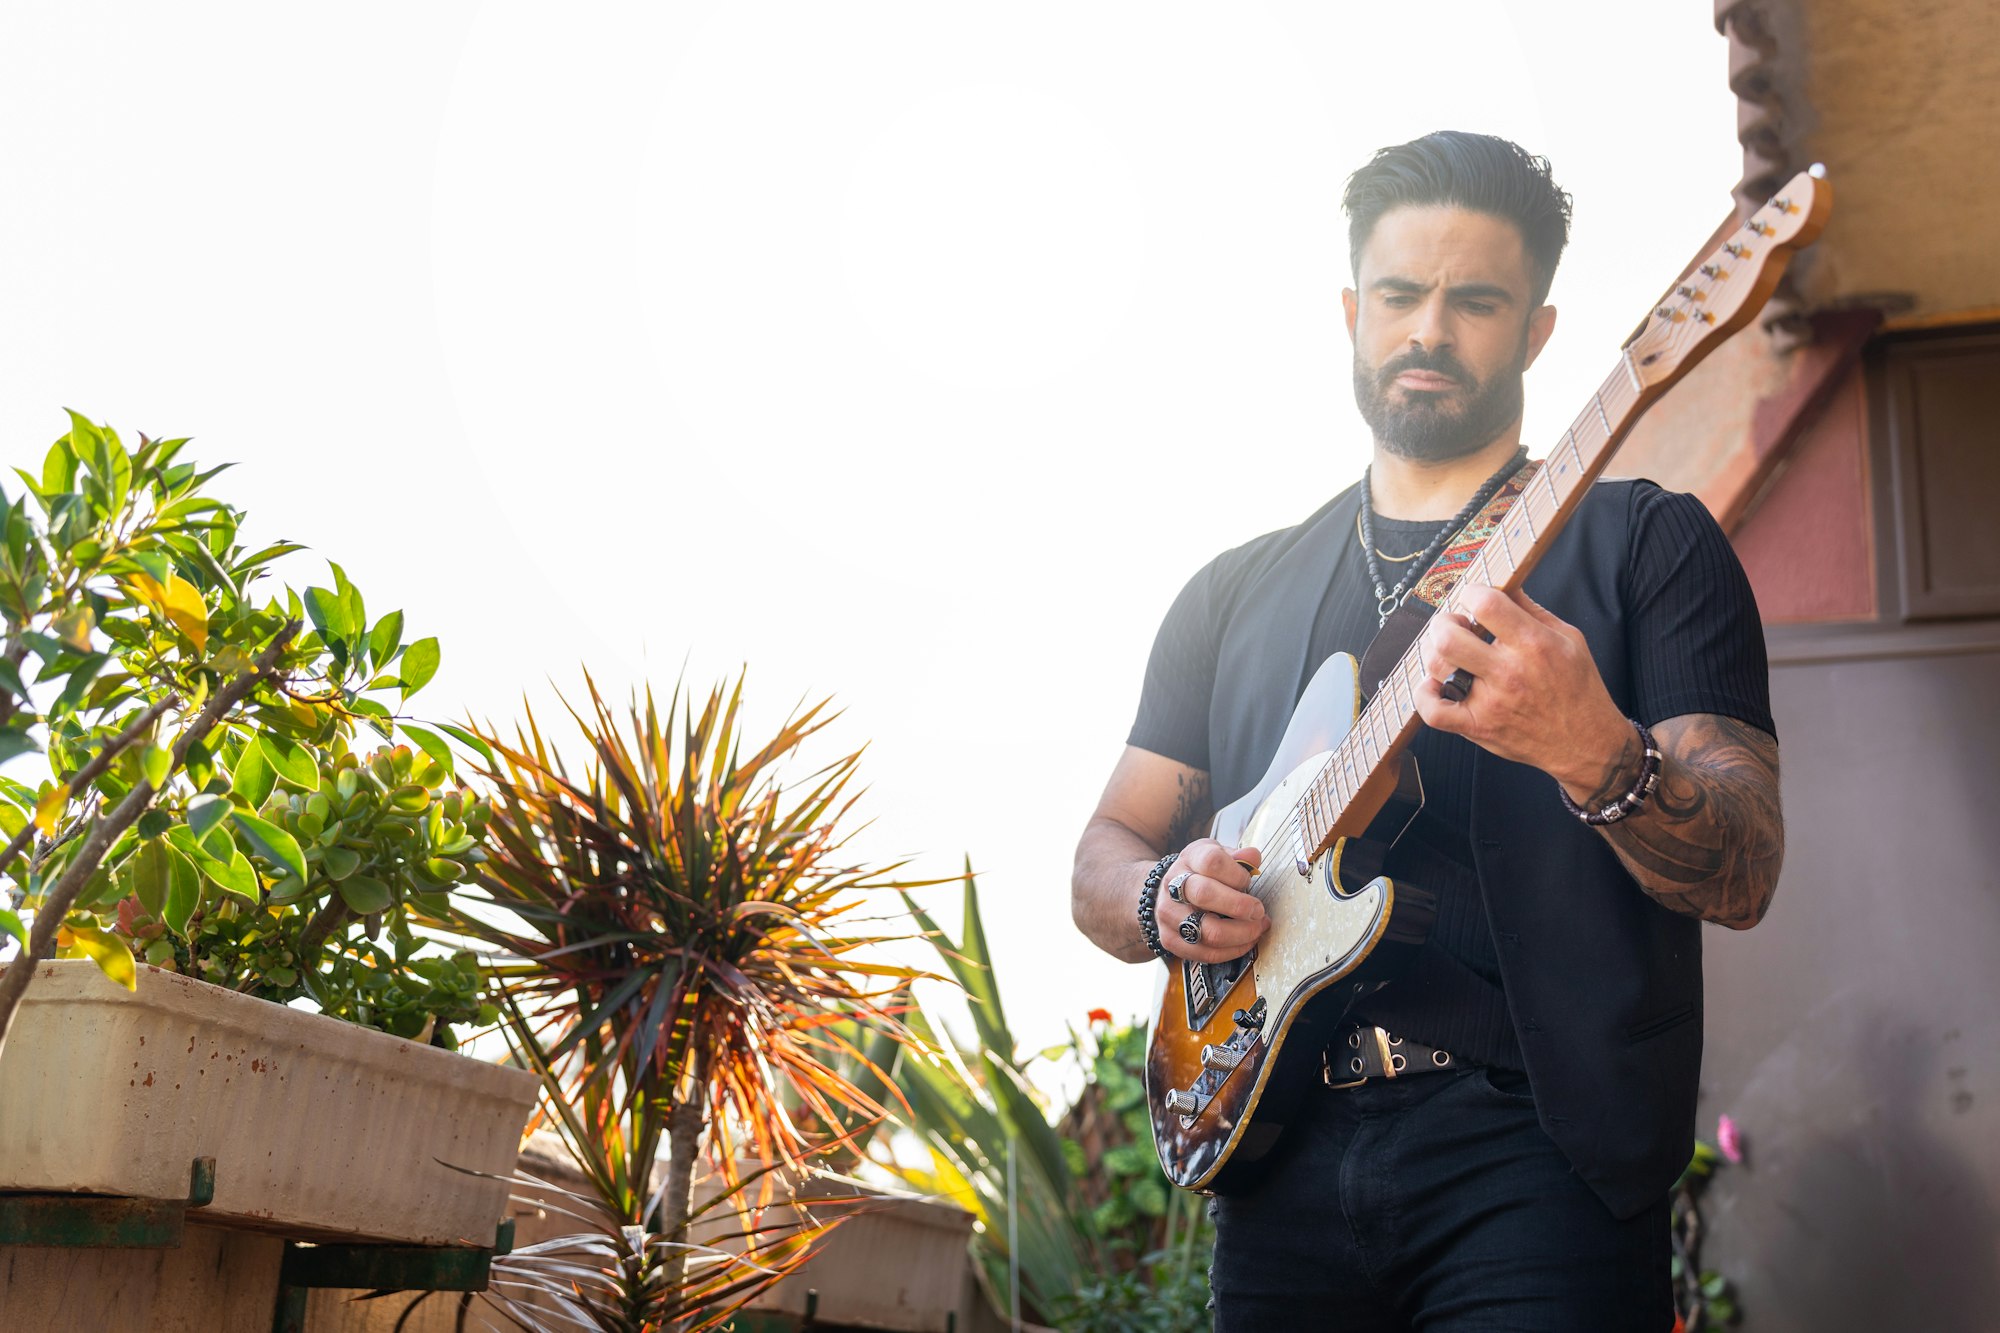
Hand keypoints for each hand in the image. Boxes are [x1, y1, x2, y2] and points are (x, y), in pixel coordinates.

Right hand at [1152, 839, 1265, 962]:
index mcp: (1189, 859)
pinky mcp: (1169, 939)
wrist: (1168, 892)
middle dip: (1240, 906)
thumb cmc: (1201, 874)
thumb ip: (1238, 858)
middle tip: (1259, 911)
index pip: (1211, 862)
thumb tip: (1253, 857)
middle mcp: (1173, 885)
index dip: (1237, 874)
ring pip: (1208, 931)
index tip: (1249, 882)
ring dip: (1241, 934)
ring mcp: (1169, 914)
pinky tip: (1245, 942)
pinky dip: (1232, 951)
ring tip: (1257, 929)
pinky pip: (1206, 953)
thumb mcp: (1218, 856)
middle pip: (1205, 895)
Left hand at [1411, 584, 1632, 798]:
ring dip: (1434, 652)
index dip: (1472, 593)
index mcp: (1534, 644)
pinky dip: (1425, 695)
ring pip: (1437, 667)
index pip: (1486, 604)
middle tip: (1456, 625)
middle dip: (1444, 622)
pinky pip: (1433, 711)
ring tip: (1449, 651)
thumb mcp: (1569, 638)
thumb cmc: (1578, 688)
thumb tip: (1505, 585)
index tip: (1474, 598)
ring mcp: (1489, 702)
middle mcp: (1509, 672)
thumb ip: (1532, 611)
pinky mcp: (1478, 726)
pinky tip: (1436, 683)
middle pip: (1449, 636)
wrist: (1586, 743)